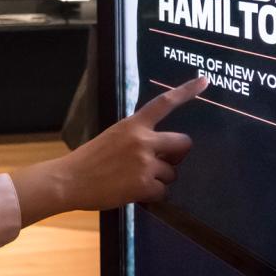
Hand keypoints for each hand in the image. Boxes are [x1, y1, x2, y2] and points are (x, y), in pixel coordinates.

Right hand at [11, 76, 206, 225]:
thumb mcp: (112, 138)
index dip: (186, 91)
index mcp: (132, 125)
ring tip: (133, 180)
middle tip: (165, 162)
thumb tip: (160, 151)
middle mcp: (143, 140)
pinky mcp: (145, 185)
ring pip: (172, 173)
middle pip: (183, 143)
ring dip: (159, 179)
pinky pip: (163, 192)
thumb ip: (136, 138)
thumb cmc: (89, 159)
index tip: (205, 80)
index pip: (163, 103)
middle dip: (177, 155)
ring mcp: (146, 163)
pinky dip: (151, 195)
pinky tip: (133, 192)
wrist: (70, 179)